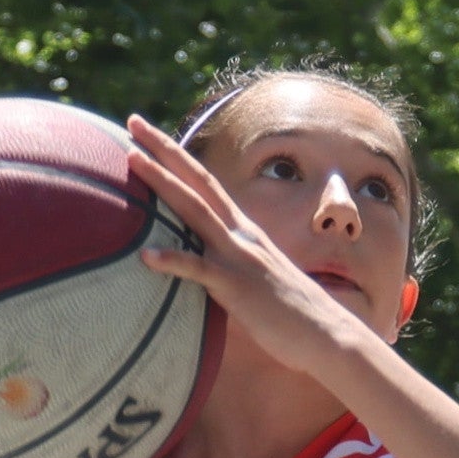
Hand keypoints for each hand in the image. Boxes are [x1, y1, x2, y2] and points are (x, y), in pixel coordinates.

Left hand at [124, 115, 380, 388]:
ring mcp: (239, 258)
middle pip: (197, 182)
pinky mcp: (238, 288)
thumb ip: (229, 268)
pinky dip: (173, 262)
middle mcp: (240, 235)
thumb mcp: (257, 281)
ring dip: (163, 182)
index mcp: (243, 232)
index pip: (205, 184)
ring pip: (195, 211)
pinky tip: (145, 258)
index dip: (177, 157)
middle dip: (163, 150)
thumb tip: (203, 269)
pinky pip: (200, 271)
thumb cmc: (292, 316)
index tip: (149, 136)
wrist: (327, 336)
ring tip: (131, 159)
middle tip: (133, 121)